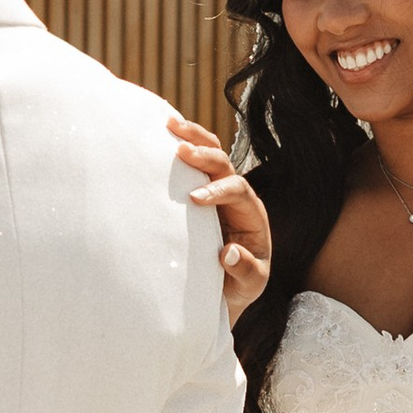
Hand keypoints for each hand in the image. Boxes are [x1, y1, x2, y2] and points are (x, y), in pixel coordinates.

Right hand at [168, 113, 271, 321]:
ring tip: (169, 125)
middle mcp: (236, 196)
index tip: (195, 199)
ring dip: (192, 138)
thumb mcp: (250, 286)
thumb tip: (229, 253)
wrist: (224, 286)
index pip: (240, 191)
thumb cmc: (238, 286)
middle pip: (225, 164)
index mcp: (251, 215)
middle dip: (204, 155)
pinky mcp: (197, 189)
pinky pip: (192, 162)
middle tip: (180, 150)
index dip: (220, 191)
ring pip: (210, 153)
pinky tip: (161, 130)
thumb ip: (246, 271)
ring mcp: (216, 189)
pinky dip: (181, 144)